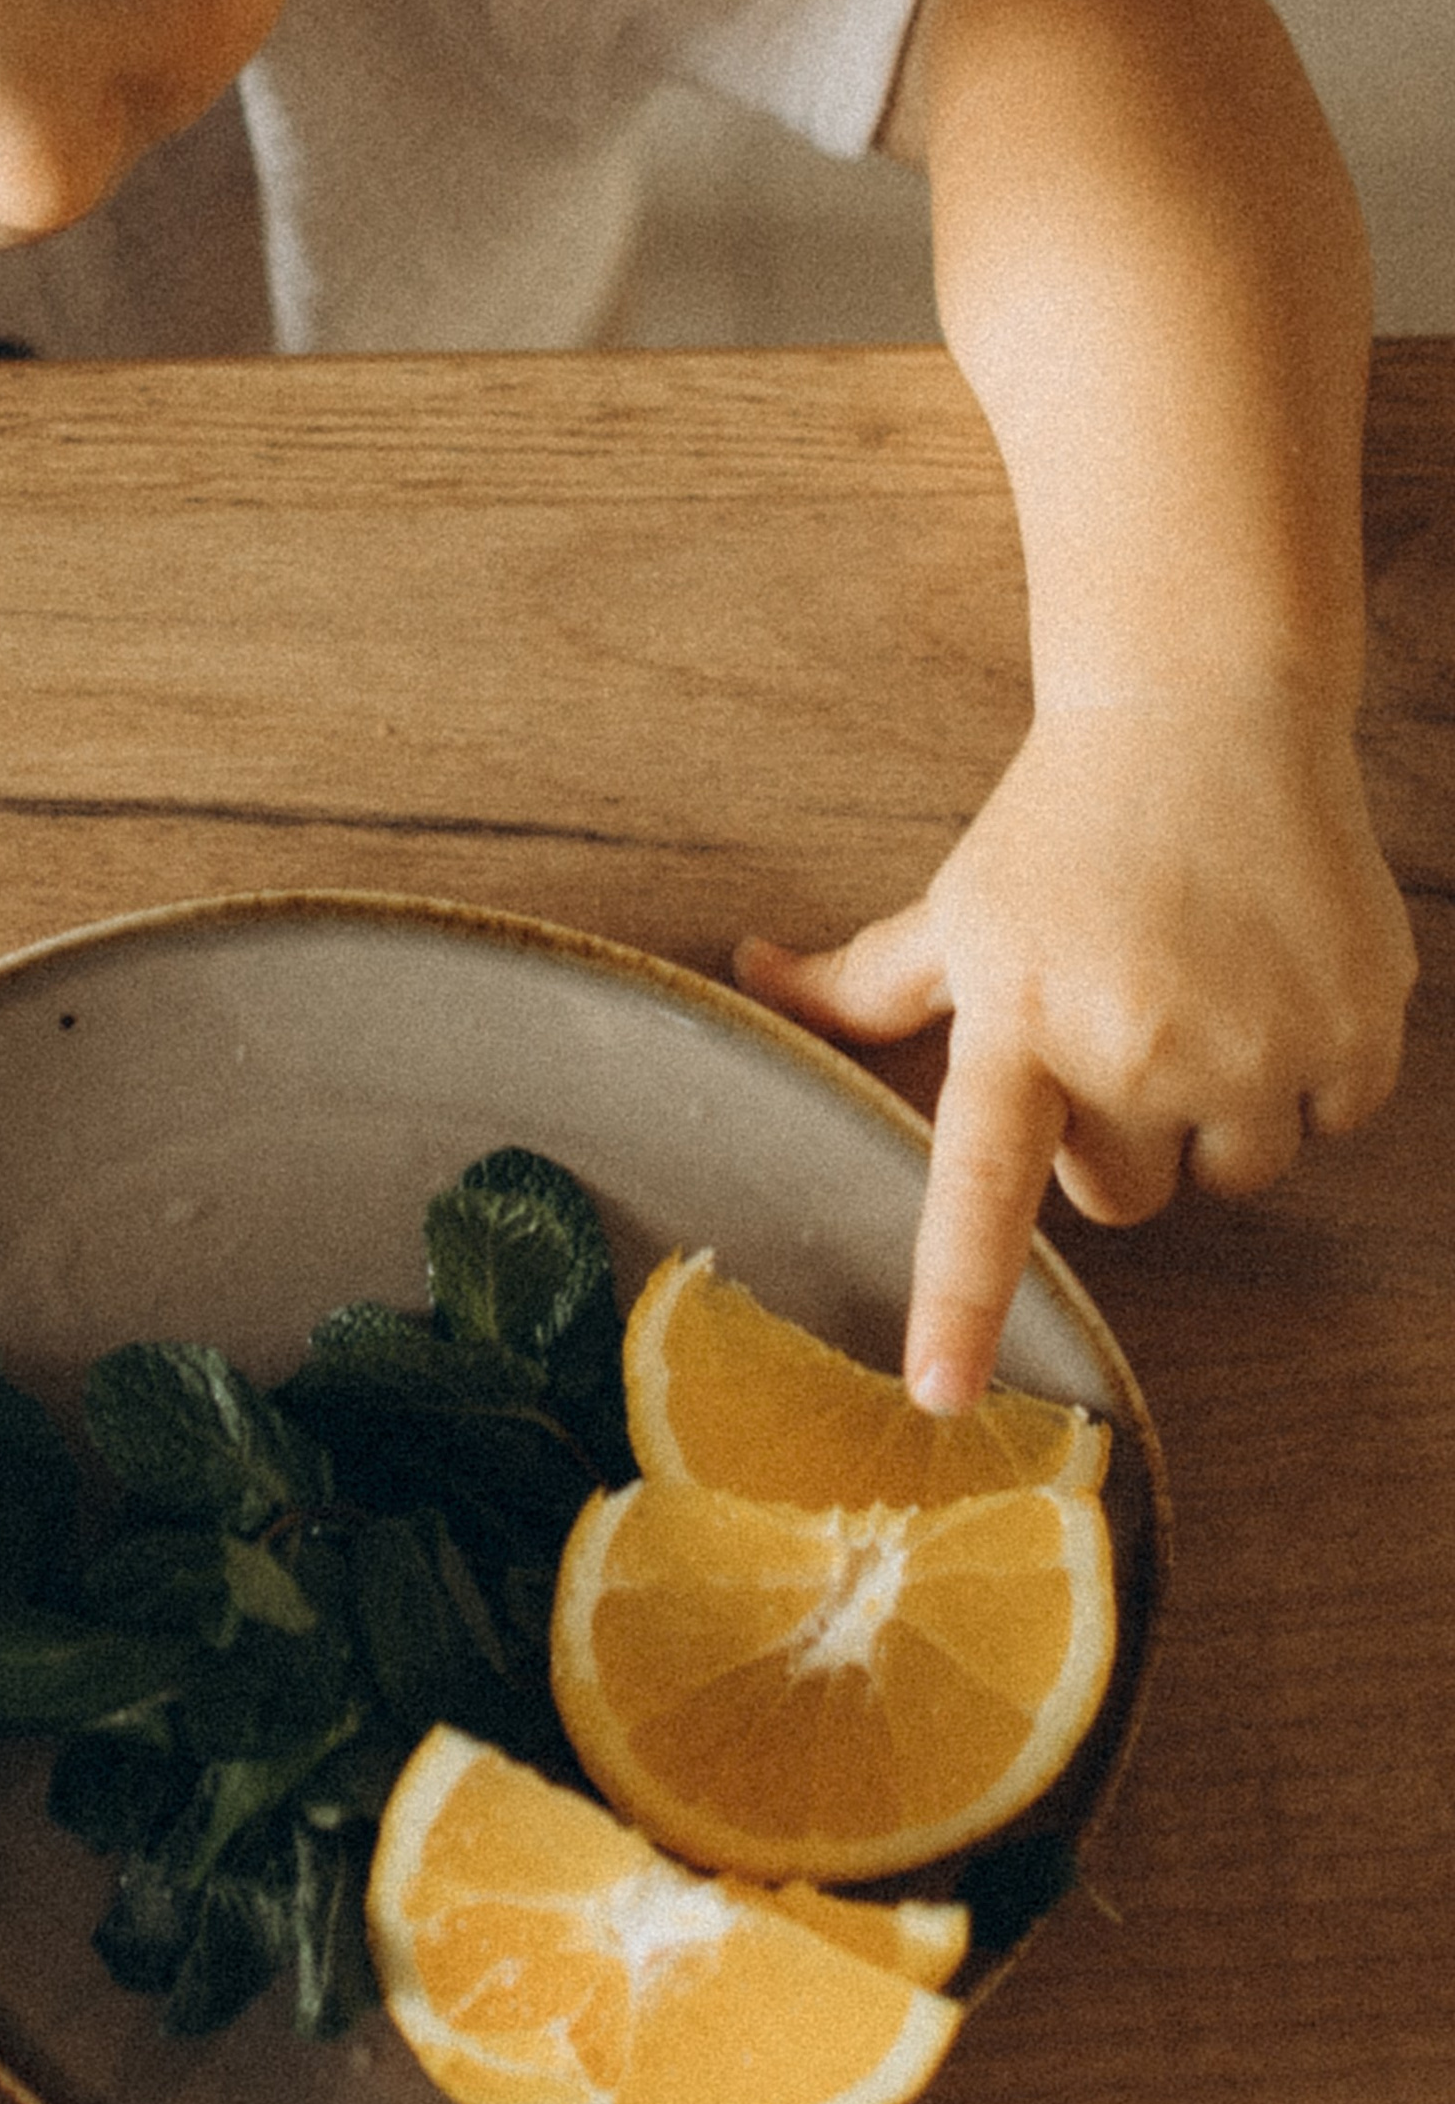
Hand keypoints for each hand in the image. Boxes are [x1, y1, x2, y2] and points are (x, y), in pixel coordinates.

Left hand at [735, 687, 1414, 1412]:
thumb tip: (748, 974)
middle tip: (1116, 1024)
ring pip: (1229, 1176)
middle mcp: (1136, 1045)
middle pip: (1119, 1201)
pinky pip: (1325, 1125)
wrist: (1208, 710)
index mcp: (1020, 1025)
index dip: (961, 1299)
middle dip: (1115, 1136)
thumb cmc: (1063, 824)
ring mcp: (1253, 1043)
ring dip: (1215, 1115)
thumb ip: (860, 981)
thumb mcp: (955, 908)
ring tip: (1197, 995)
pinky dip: (1306, 1073)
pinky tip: (1271, 976)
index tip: (941, 1393)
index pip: (981, 1190)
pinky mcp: (1355, 1029)